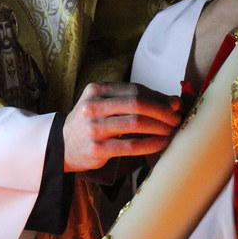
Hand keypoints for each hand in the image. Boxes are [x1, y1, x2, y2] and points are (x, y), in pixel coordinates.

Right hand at [63, 83, 181, 172]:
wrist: (61, 146)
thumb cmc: (90, 124)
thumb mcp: (106, 106)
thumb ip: (135, 101)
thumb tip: (173, 102)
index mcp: (96, 90)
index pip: (134, 89)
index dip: (158, 97)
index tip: (173, 105)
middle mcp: (93, 106)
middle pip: (137, 103)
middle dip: (162, 111)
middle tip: (176, 119)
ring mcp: (94, 128)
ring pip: (135, 123)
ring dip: (159, 127)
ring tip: (171, 131)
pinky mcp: (97, 148)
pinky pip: (131, 145)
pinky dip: (151, 144)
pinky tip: (161, 143)